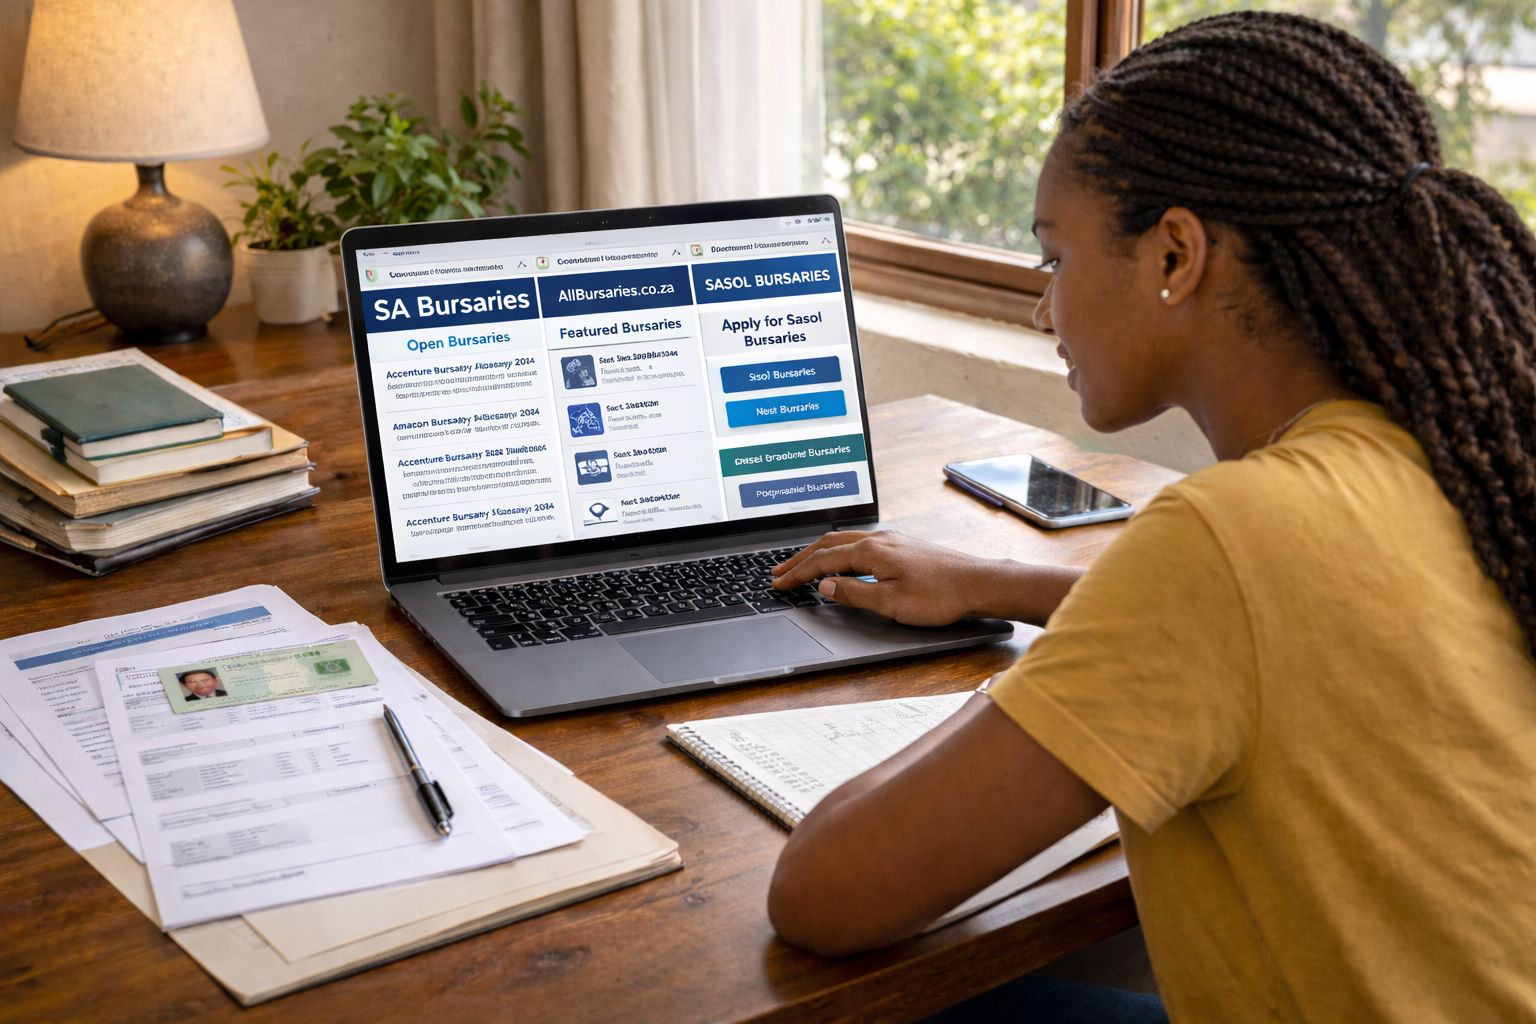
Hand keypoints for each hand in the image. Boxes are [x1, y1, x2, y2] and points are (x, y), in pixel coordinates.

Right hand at [771, 530, 996, 625]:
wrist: (979, 583)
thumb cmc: (940, 595)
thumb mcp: (891, 602)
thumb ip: (855, 593)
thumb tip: (826, 586)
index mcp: (871, 551)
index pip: (822, 560)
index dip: (797, 573)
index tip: (779, 583)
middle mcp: (879, 539)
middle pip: (828, 544)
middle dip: (800, 558)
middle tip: (779, 572)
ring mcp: (892, 540)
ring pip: (843, 540)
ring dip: (818, 552)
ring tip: (802, 564)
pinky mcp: (903, 545)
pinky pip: (859, 542)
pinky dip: (838, 550)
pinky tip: (840, 558)